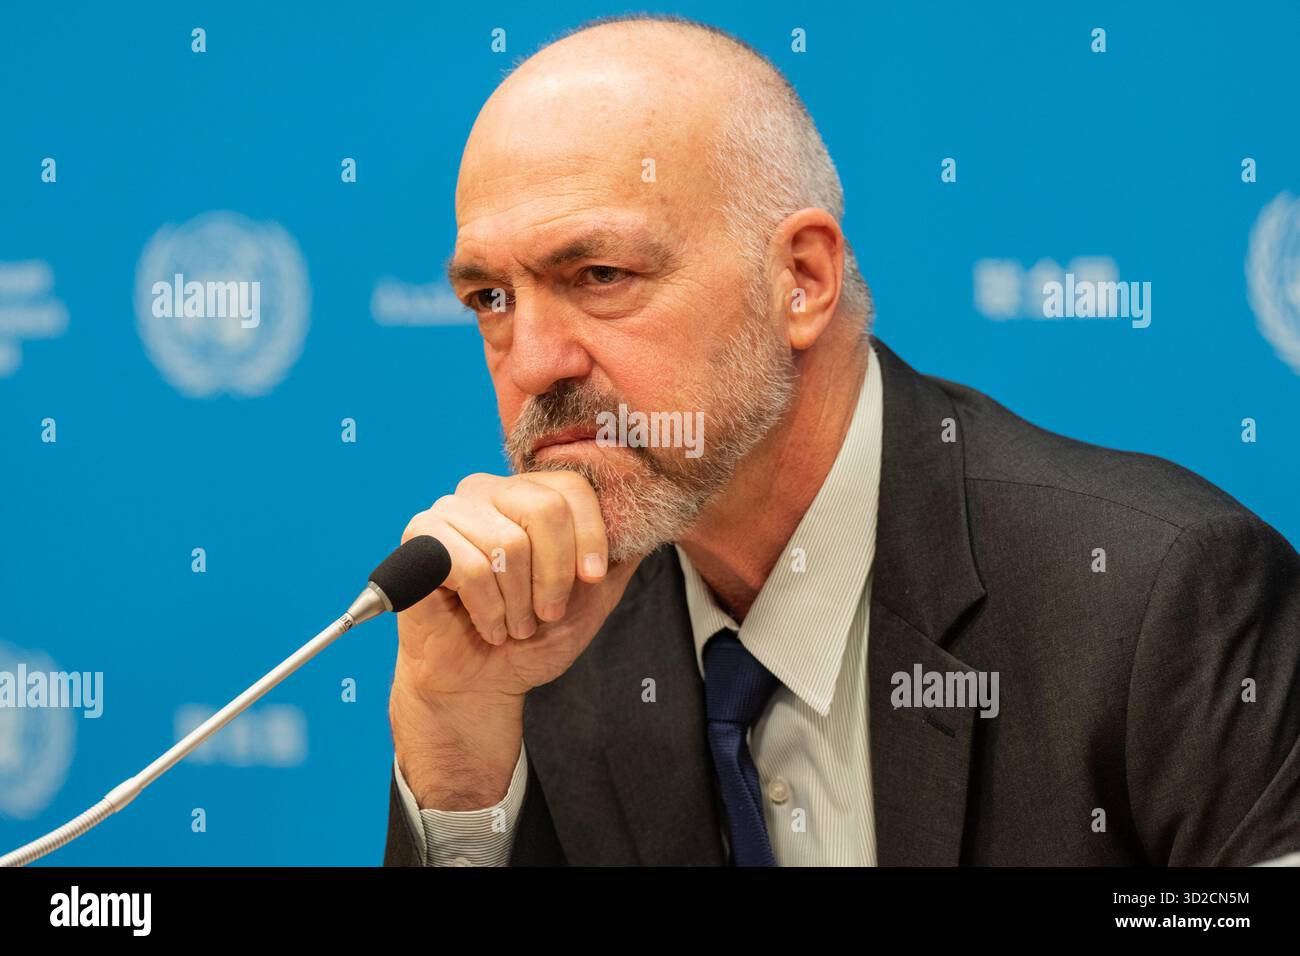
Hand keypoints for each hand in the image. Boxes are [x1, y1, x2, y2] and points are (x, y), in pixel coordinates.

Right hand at [389, 470, 642, 808]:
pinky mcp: (419, 539)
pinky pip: (471, 567)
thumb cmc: (532, 638)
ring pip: (509, 544)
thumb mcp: (591, 599)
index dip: (591, 536)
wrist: (478, 684)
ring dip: (520, 603)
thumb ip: (619, 559)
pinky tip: (488, 626)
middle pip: (545, 509)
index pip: (572, 486)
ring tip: (513, 623)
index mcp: (527, 495)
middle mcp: (487, 492)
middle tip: (546, 612)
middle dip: (555, 576)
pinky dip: (489, 610)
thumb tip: (655, 523)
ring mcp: (450, 511)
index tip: (591, 581)